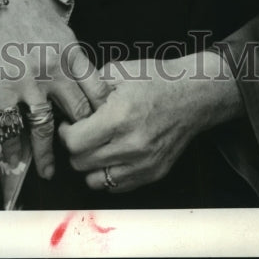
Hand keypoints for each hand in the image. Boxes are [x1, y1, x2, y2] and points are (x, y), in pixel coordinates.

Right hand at [0, 0, 111, 179]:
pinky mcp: (1, 90)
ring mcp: (28, 83)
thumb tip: (76, 65)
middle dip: (83, 136)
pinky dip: (13, 149)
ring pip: (46, 129)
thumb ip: (68, 45)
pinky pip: (11, 128)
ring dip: (49, 154)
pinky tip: (15, 162)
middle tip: (84, 152)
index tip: (105, 126)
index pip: (98, 90)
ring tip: (50, 172)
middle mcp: (55, 70)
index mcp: (71, 50)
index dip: (104, 112)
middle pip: (79, 113)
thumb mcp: (55, 18)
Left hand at [59, 52, 243, 192]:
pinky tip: (112, 154)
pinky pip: (116, 187)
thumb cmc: (156, 80)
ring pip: (95, 180)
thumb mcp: (118, 71)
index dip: (66, 132)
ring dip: (89, 164)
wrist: (193, 95)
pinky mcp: (153, 174)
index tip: (69, 124)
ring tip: (96, 145)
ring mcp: (143, 163)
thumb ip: (89, 87)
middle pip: (81, 163)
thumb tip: (68, 101)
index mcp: (119, 117)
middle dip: (75, 147)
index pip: (74, 142)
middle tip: (81, 132)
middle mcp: (131, 145)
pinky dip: (108, 174)